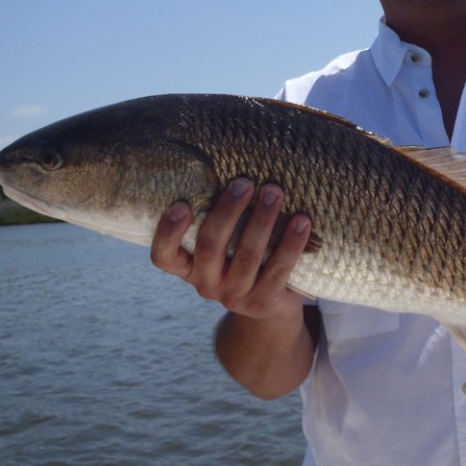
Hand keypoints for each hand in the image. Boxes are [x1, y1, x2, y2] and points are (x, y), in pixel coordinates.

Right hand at [150, 178, 310, 323]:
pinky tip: (301, 220)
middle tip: (245, 182)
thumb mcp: (225, 242)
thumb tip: (232, 161)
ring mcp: (234, 296)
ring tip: (274, 191)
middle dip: (228, 210)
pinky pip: (279, 269)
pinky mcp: (264, 302)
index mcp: (188, 267)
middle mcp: (206, 284)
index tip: (181, 203)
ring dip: (262, 219)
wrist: (271, 304)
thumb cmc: (242, 254)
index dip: (168, 232)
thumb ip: (220, 216)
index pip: (164, 256)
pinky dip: (291, 242)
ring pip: (247, 255)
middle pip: (210, 246)